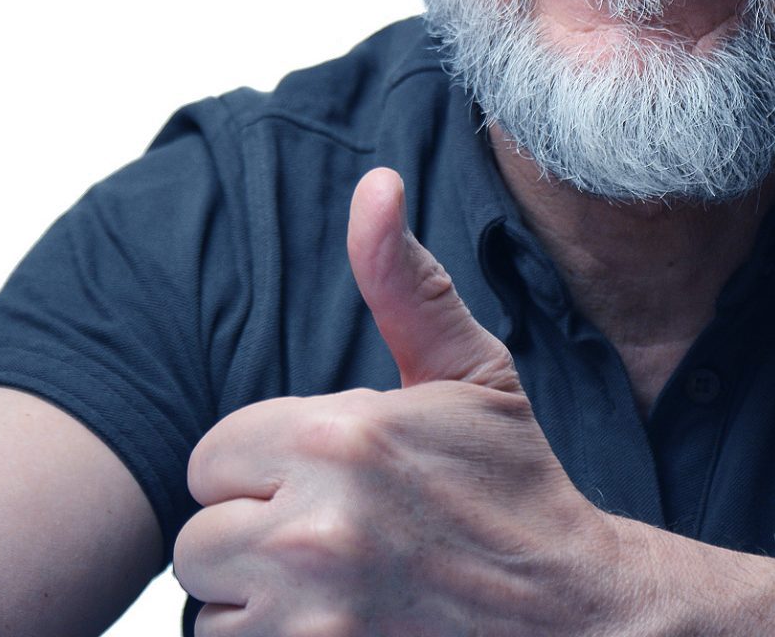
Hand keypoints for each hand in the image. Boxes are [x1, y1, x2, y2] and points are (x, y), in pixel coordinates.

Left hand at [174, 169, 632, 635]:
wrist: (575, 614)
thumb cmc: (513, 482)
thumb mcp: (467, 369)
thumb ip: (402, 278)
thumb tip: (376, 181)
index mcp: (340, 435)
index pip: (212, 456)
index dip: (262, 467)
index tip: (321, 476)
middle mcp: (317, 530)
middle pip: (200, 537)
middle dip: (253, 532)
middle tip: (332, 534)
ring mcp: (315, 621)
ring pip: (213, 606)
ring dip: (260, 598)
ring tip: (339, 585)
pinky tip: (339, 627)